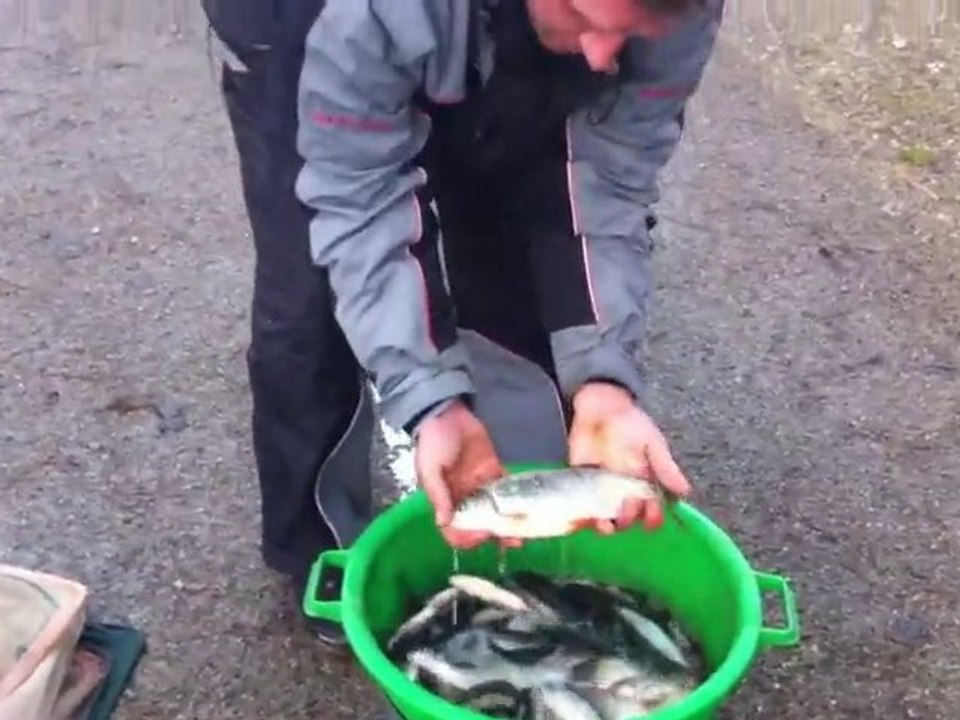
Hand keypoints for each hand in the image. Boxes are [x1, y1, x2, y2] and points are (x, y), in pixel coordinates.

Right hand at [414, 400, 510, 548]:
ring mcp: (479, 484)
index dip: (466, 536)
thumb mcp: (429, 468)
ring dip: (507, 523)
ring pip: (494, 510)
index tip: (481, 536)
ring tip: (521, 536)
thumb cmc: (433, 442)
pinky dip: (515, 500)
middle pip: (478, 523)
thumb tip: (444, 522)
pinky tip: (526, 509)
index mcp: (445, 499)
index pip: (454, 528)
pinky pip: (505, 489)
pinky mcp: (493, 470)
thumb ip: (438, 494)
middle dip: (492, 535)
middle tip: (509, 542)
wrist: (447, 412)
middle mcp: (463, 496)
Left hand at [567, 382, 690, 533]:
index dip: (653, 517)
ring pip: (609, 516)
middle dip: (629, 517)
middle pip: (631, 515)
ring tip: (606, 524)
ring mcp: (604, 490)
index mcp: (647, 483)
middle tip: (625, 510)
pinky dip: (586, 516)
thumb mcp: (652, 442)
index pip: (653, 508)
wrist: (601, 408)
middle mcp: (627, 491)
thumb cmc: (631, 423)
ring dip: (608, 524)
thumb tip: (685, 491)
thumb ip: (664, 467)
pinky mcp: (583, 486)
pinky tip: (587, 517)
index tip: (651, 520)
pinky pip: (586, 507)